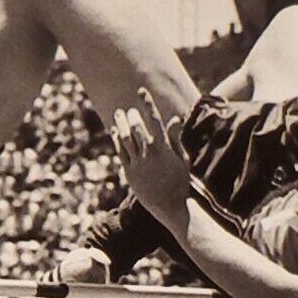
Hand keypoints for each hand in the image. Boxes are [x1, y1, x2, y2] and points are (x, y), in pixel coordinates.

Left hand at [111, 89, 189, 221]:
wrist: (170, 206)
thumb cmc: (179, 182)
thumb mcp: (182, 159)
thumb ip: (175, 138)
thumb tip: (175, 118)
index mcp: (164, 147)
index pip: (154, 119)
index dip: (147, 103)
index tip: (141, 91)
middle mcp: (149, 153)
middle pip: (136, 126)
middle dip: (131, 115)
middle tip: (129, 110)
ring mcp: (138, 163)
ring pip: (125, 138)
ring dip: (120, 123)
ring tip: (118, 114)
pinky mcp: (129, 172)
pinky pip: (120, 151)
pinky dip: (116, 139)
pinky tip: (115, 131)